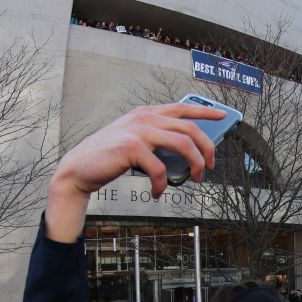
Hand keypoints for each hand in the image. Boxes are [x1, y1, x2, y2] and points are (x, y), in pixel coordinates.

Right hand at [46, 103, 223, 237]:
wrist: (79, 168)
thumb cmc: (108, 157)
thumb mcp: (134, 140)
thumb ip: (155, 137)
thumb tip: (186, 150)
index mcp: (146, 113)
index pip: (182, 107)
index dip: (204, 112)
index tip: (222, 117)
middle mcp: (144, 117)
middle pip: (190, 129)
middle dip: (207, 150)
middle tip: (209, 168)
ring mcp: (138, 130)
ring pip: (183, 144)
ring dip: (195, 165)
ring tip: (194, 179)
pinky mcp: (131, 147)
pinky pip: (161, 169)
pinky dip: (163, 185)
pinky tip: (158, 193)